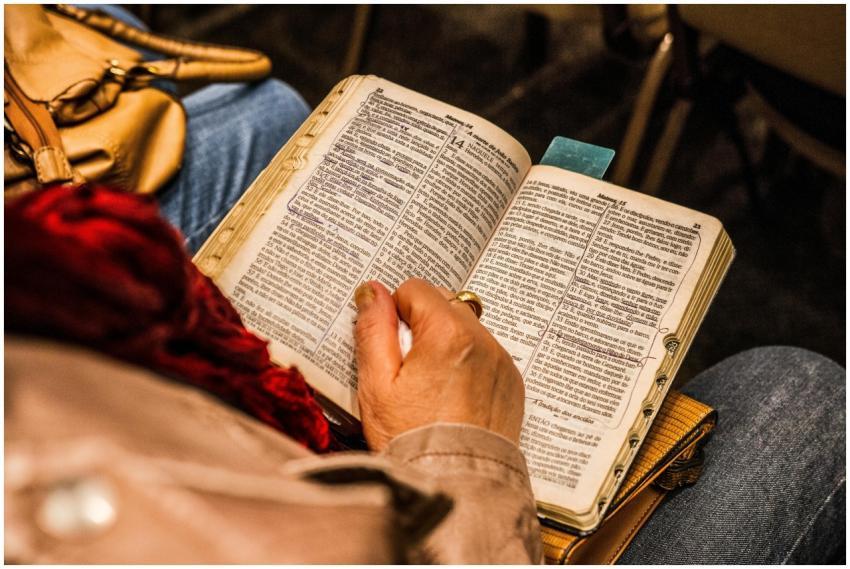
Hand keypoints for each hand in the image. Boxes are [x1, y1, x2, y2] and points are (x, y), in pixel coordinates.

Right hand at [353, 278, 524, 450]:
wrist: (455, 486)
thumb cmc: (410, 439)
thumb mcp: (377, 383)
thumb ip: (374, 329)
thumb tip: (371, 291)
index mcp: (447, 333)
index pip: (416, 289)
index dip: (396, 312)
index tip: (390, 345)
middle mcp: (482, 340)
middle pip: (444, 303)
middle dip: (422, 323)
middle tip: (407, 367)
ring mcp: (501, 362)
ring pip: (466, 328)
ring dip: (446, 342)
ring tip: (429, 385)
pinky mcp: (511, 383)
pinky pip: (485, 354)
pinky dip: (468, 363)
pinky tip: (451, 396)